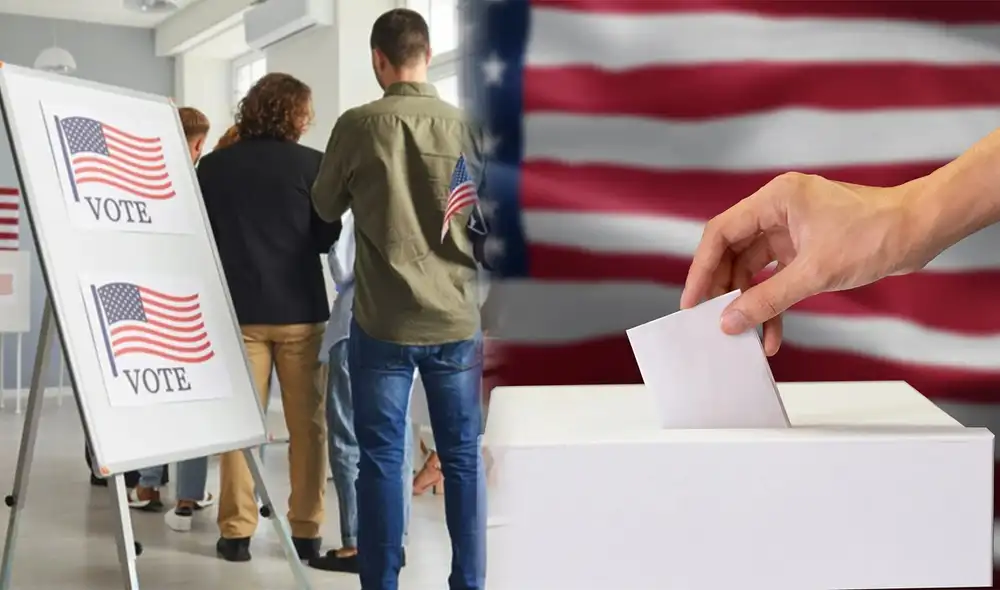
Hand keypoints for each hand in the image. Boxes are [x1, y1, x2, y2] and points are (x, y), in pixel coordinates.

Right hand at [680, 172, 926, 354]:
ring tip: (745, 335)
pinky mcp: (805, 248)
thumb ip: (767, 299)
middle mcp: (778, 210)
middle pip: (733, 253)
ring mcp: (791, 230)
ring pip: (753, 270)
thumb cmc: (876, 234)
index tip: (692, 302)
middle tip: (713, 322)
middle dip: (724, 291)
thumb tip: (730, 321)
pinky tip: (772, 333)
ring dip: (750, 303)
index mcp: (775, 200)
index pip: (721, 234)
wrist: (922, 230)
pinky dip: (773, 303)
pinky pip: (777, 278)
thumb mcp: (815, 273)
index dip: (701, 269)